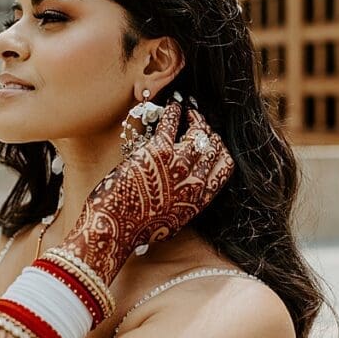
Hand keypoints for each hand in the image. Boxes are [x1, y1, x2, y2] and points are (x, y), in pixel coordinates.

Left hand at [61, 102, 233, 284]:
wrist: (113, 231)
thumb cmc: (137, 229)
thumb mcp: (172, 221)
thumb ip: (185, 203)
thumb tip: (184, 188)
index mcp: (200, 199)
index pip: (226, 166)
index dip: (220, 150)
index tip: (212, 142)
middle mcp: (194, 180)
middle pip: (214, 145)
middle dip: (207, 131)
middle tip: (198, 123)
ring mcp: (178, 165)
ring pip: (197, 131)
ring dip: (193, 117)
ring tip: (187, 111)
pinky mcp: (157, 152)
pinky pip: (171, 123)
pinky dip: (173, 111)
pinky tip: (171, 106)